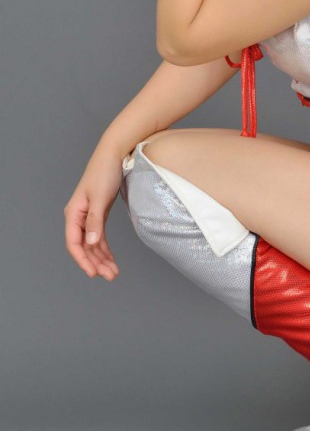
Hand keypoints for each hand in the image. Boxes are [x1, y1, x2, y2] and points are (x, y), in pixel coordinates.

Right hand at [64, 147, 123, 280]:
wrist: (114, 154)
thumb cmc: (104, 172)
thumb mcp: (100, 197)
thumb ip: (95, 221)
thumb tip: (91, 242)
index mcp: (74, 213)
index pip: (74, 243)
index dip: (82, 260)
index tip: (93, 273)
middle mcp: (78, 217)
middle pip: (84, 247)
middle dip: (95, 263)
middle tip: (110, 276)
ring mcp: (88, 217)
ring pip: (92, 244)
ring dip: (102, 259)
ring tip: (113, 273)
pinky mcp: (99, 215)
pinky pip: (99, 237)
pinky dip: (105, 249)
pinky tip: (112, 260)